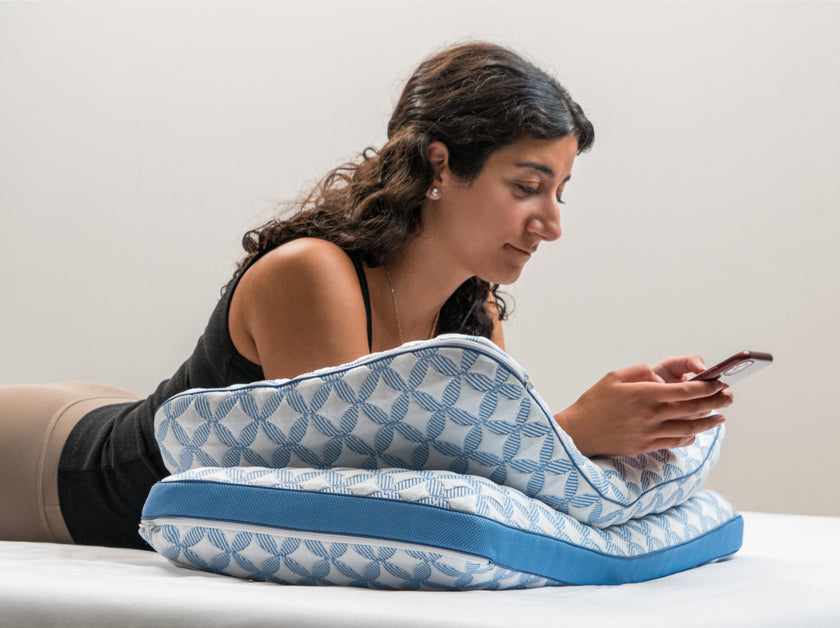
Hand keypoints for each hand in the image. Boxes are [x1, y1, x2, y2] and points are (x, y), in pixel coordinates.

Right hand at [554, 359, 733, 457]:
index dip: (706, 387)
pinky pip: (674, 442)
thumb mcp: (614, 377)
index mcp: (643, 394)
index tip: (719, 383)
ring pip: (687, 428)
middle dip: (714, 402)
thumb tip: (662, 377)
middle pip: (691, 409)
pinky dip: (689, 437)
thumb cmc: (594, 401)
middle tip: (728, 397)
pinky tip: (696, 433)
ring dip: (707, 422)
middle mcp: (650, 415)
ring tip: (720, 417)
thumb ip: (640, 372)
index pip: (684, 390)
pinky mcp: (645, 446)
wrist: (578, 432)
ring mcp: (649, 433)